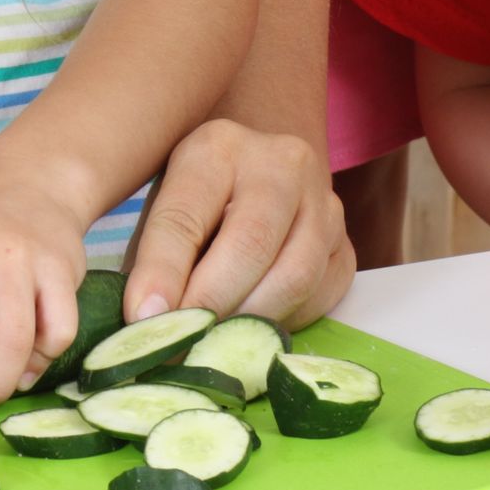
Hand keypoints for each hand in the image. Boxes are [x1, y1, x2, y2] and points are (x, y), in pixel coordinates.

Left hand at [123, 118, 356, 327]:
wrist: (263, 177)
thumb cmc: (201, 200)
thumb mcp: (166, 207)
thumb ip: (155, 256)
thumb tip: (145, 322)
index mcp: (219, 146)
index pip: (186, 215)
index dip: (163, 272)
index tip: (142, 318)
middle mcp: (281, 164)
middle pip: (251, 244)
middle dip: (212, 303)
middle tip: (182, 343)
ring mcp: (324, 203)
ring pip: (295, 275)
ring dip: (249, 320)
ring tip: (213, 342)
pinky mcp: (346, 245)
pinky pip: (321, 296)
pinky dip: (284, 322)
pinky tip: (252, 328)